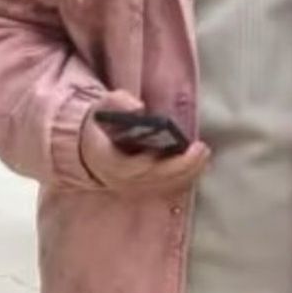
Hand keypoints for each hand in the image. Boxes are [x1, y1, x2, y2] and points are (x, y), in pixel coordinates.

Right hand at [78, 93, 209, 195]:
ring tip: (204, 154)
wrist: (87, 148)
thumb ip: (117, 103)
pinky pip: (166, 188)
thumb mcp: (101, 108)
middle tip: (202, 149)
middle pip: (155, 180)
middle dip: (181, 166)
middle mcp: (120, 180)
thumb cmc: (99, 125)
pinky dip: (184, 178)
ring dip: (187, 173)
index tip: (177, 149)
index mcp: (108, 162)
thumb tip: (139, 108)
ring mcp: (132, 188)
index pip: (134, 169)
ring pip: (163, 187)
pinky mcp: (142, 189)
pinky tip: (199, 164)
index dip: (156, 163)